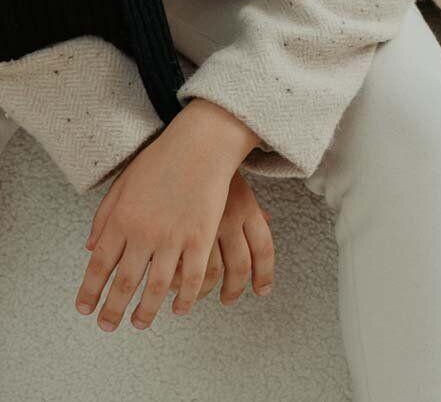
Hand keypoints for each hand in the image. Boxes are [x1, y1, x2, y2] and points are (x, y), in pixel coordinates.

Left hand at [75, 113, 234, 331]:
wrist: (199, 144)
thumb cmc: (160, 160)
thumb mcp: (123, 183)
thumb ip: (104, 216)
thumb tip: (89, 247)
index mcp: (121, 217)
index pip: (99, 263)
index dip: (90, 290)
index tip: (85, 309)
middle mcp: (144, 232)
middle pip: (124, 282)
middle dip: (112, 309)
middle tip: (106, 326)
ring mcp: (173, 238)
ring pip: (155, 288)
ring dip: (145, 312)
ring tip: (138, 324)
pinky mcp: (200, 239)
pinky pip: (191, 280)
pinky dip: (184, 300)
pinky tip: (179, 309)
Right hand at [171, 170, 274, 308]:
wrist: (178, 141)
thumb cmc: (204, 161)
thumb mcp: (236, 181)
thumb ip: (253, 207)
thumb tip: (268, 219)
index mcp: (246, 206)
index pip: (264, 250)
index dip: (266, 274)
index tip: (261, 290)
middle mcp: (228, 219)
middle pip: (240, 268)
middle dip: (234, 290)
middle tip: (227, 299)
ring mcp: (202, 226)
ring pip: (209, 275)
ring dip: (203, 292)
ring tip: (195, 296)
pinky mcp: (174, 231)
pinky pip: (181, 269)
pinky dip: (178, 283)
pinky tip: (172, 283)